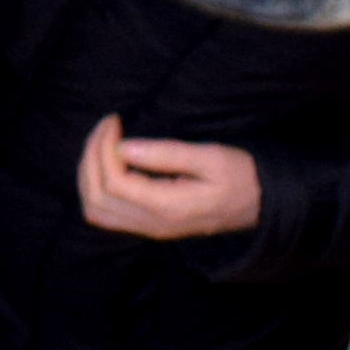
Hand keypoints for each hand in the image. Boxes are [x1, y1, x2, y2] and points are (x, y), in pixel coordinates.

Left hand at [75, 119, 264, 244]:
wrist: (261, 205)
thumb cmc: (240, 176)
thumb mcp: (210, 157)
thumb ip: (166, 154)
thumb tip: (123, 147)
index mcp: (167, 207)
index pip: (114, 182)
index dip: (104, 148)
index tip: (114, 120)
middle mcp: (152, 225)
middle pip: (96, 198)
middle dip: (91, 157)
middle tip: (104, 127)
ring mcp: (149, 229)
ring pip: (96, 210)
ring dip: (89, 175)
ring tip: (101, 143)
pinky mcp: (148, 226)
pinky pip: (106, 214)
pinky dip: (96, 188)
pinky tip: (108, 163)